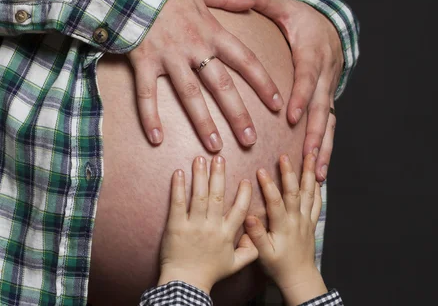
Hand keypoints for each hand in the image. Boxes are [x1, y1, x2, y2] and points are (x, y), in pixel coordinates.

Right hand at [127, 0, 283, 149]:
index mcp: (212, 31)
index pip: (245, 60)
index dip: (263, 83)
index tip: (277, 104)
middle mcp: (194, 47)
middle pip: (222, 86)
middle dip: (238, 114)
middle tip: (250, 140)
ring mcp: (169, 55)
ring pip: (190, 95)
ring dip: (203, 122)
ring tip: (215, 146)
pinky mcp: (143, 60)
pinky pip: (147, 93)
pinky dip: (149, 116)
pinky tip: (156, 139)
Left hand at [158, 155, 257, 292]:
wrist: (186, 284)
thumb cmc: (210, 274)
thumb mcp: (235, 265)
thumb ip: (249, 251)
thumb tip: (256, 237)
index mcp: (227, 233)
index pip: (239, 209)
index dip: (243, 193)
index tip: (245, 179)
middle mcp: (212, 226)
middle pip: (217, 196)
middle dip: (219, 175)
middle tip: (219, 158)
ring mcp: (194, 225)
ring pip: (198, 196)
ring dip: (199, 175)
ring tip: (200, 159)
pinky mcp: (176, 226)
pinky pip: (178, 203)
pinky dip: (178, 187)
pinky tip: (178, 173)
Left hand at [238, 0, 342, 181]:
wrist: (332, 27)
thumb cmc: (304, 21)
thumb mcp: (286, 9)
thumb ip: (263, 3)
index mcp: (313, 54)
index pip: (308, 77)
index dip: (302, 96)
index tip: (292, 115)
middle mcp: (325, 76)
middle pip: (323, 108)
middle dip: (316, 134)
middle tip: (308, 155)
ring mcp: (329, 91)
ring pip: (329, 123)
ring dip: (324, 149)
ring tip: (318, 174)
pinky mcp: (327, 101)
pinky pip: (328, 127)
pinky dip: (325, 149)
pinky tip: (319, 171)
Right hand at [244, 154, 327, 304]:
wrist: (299, 276)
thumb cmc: (278, 266)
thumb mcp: (263, 254)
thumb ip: (256, 235)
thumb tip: (249, 217)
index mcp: (283, 226)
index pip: (276, 202)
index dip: (268, 185)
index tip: (261, 170)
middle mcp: (297, 220)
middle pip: (295, 192)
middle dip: (290, 172)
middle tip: (285, 156)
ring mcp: (306, 219)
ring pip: (309, 193)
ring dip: (309, 173)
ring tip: (310, 156)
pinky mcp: (311, 221)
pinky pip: (317, 202)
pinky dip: (317, 188)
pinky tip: (316, 176)